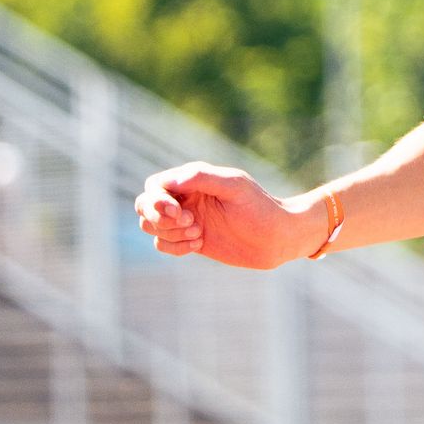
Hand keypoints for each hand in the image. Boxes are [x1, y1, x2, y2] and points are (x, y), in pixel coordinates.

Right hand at [134, 164, 302, 269]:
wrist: (277, 237)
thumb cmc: (260, 207)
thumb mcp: (235, 187)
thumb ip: (202, 177)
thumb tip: (170, 180)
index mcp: (194, 180)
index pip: (155, 185)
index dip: (157, 199)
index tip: (178, 211)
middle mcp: (186, 198)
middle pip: (145, 206)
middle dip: (159, 218)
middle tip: (191, 222)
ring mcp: (186, 220)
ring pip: (151, 227)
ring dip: (169, 233)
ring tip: (199, 233)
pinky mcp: (189, 240)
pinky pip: (162, 244)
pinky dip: (174, 246)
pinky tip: (199, 244)